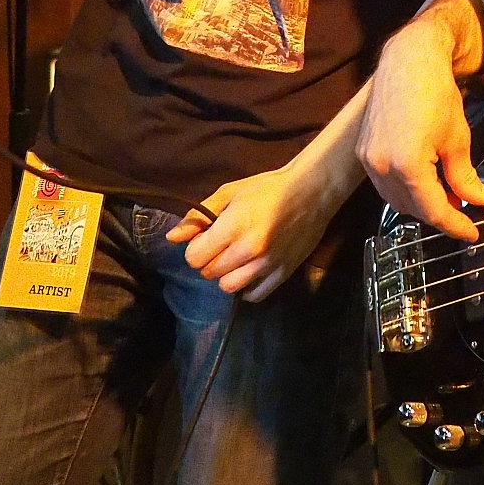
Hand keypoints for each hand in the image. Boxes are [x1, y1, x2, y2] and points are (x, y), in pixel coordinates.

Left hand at [166, 160, 343, 299]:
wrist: (311, 191)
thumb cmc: (267, 188)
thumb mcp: (230, 193)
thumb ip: (199, 216)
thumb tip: (172, 238)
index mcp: (234, 226)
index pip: (195, 257)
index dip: (195, 247)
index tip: (206, 238)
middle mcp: (249, 250)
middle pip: (209, 273)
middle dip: (209, 259)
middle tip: (223, 245)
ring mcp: (267, 265)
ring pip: (228, 287)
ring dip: (227, 275)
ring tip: (236, 259)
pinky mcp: (283, 274)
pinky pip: (253, 295)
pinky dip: (247, 286)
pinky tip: (251, 270)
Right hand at [357, 1, 483, 242]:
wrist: (409, 60)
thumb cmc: (436, 94)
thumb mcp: (457, 139)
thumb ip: (466, 178)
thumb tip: (480, 201)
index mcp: (407, 165)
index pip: (433, 210)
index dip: (455, 226)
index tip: (472, 233)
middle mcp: (381, 167)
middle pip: (412, 209)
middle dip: (439, 213)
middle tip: (464, 209)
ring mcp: (367, 160)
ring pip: (396, 199)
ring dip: (420, 203)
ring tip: (447, 194)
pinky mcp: (363, 151)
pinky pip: (384, 184)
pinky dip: (405, 189)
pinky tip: (424, 179)